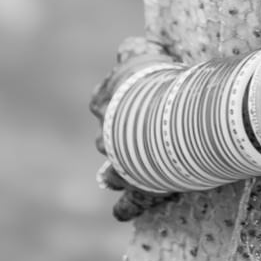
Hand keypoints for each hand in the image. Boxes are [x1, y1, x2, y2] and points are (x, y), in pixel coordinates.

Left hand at [91, 33, 181, 222]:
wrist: (161, 124)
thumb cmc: (153, 85)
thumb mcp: (142, 55)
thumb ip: (133, 49)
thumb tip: (130, 46)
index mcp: (105, 104)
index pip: (99, 102)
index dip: (110, 103)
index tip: (124, 102)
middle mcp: (107, 136)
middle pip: (104, 139)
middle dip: (114, 140)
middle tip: (130, 139)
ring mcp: (121, 166)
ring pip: (110, 172)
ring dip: (118, 172)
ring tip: (129, 173)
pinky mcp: (137, 190)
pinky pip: (127, 204)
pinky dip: (124, 209)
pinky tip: (120, 214)